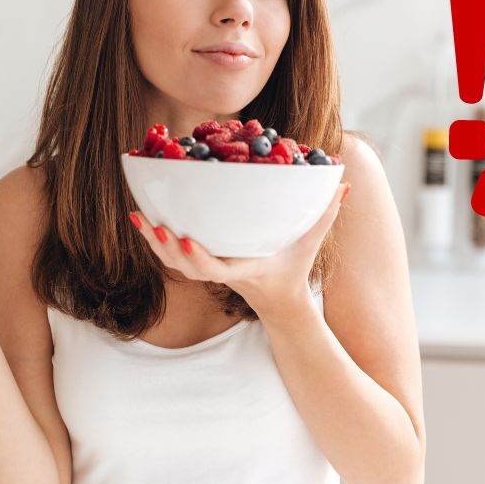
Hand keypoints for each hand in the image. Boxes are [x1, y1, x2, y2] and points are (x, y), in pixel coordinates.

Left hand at [130, 181, 349, 314]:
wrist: (278, 299)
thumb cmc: (294, 268)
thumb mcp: (312, 244)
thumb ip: (326, 215)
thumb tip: (343, 185)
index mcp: (245, 269)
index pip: (217, 269)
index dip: (199, 258)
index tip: (188, 241)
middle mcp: (222, 271)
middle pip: (187, 267)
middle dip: (169, 248)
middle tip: (155, 225)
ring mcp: (209, 269)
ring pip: (174, 262)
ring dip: (155, 243)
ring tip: (140, 217)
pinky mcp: (200, 262)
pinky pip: (172, 254)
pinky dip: (155, 239)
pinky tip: (141, 217)